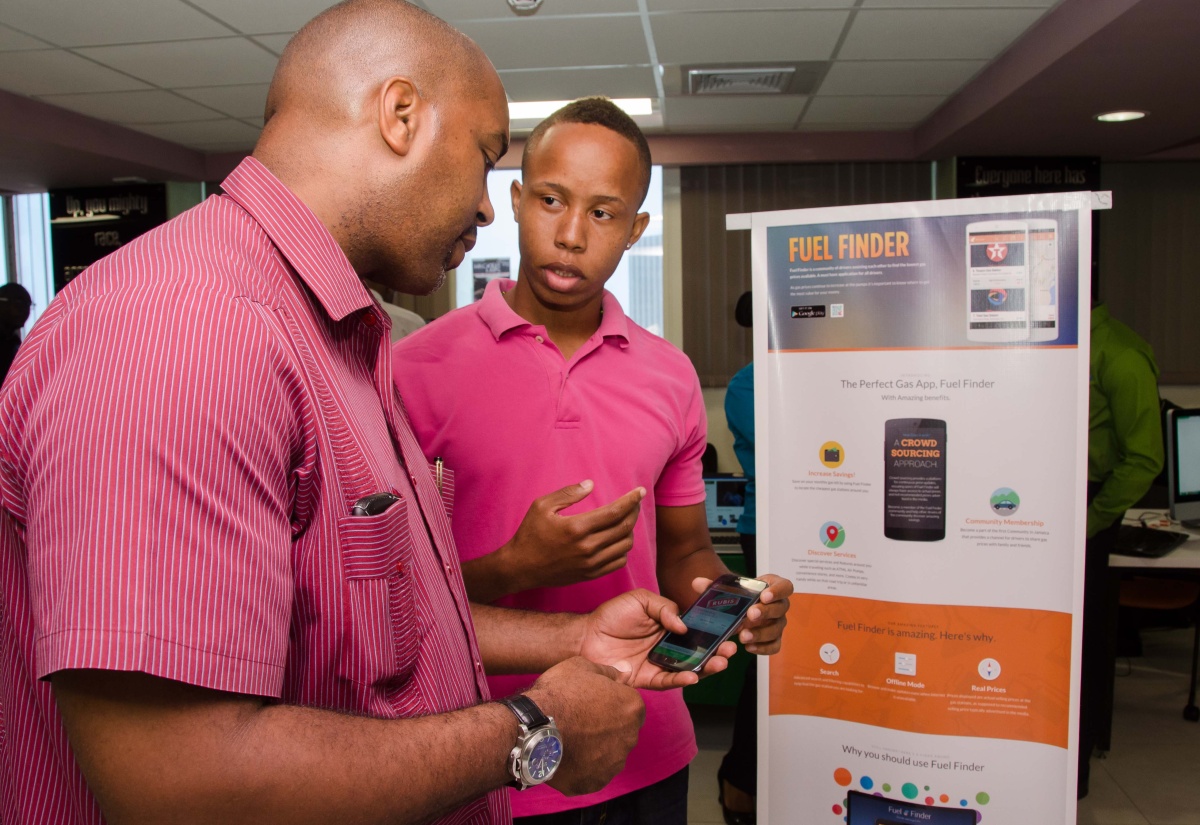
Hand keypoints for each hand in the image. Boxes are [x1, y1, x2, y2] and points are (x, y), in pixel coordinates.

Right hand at [500, 482, 643, 591]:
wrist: (520, 567)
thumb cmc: (529, 534)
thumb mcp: (542, 506)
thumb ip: (568, 493)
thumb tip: (591, 484)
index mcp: (577, 528)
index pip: (615, 512)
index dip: (631, 500)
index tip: (640, 491)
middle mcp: (587, 547)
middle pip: (624, 528)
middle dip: (634, 512)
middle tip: (634, 502)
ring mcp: (590, 564)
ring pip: (624, 546)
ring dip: (629, 530)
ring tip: (624, 519)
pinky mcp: (590, 575)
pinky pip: (618, 562)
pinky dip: (623, 549)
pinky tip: (617, 539)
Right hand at [523, 657, 644, 796]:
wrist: (533, 727)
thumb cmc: (559, 693)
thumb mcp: (582, 667)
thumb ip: (609, 672)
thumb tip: (625, 672)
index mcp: (632, 708)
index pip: (630, 706)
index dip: (612, 702)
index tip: (592, 702)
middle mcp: (630, 738)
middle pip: (622, 731)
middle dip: (607, 726)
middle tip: (580, 719)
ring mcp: (613, 763)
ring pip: (609, 754)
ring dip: (597, 747)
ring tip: (572, 738)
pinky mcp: (595, 782)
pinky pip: (594, 772)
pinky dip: (584, 766)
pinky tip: (567, 754)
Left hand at [578, 589, 734, 689]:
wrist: (585, 637)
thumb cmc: (611, 616)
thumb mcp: (640, 600)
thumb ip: (664, 608)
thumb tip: (683, 626)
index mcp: (669, 625)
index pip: (697, 627)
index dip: (713, 628)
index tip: (729, 627)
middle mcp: (669, 644)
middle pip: (699, 649)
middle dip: (718, 650)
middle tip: (730, 650)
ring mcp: (660, 662)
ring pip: (690, 667)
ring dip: (707, 666)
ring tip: (720, 663)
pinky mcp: (649, 678)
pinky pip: (670, 680)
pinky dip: (683, 678)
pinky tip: (694, 675)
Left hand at [691, 574, 792, 654]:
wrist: (741, 608)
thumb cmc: (739, 595)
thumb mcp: (727, 588)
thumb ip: (713, 585)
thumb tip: (697, 583)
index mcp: (772, 587)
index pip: (785, 586)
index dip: (777, 591)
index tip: (763, 595)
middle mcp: (779, 605)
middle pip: (781, 608)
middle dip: (765, 612)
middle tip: (750, 615)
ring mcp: (778, 623)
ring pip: (777, 629)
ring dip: (761, 633)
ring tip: (743, 636)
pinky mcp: (774, 639)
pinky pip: (774, 646)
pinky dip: (763, 648)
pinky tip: (749, 647)